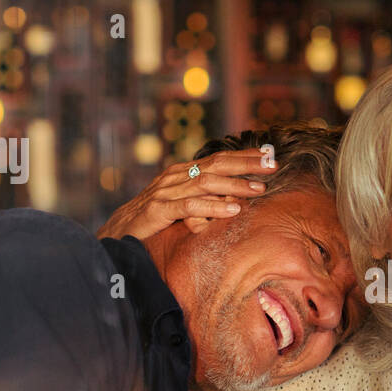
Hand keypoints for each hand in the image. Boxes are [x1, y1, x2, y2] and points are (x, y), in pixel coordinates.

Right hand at [96, 148, 272, 240]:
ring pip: (206, 182)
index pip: (218, 159)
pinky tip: (232, 210)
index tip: (270, 155)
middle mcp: (175, 177)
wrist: (118, 234)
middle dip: (246, 163)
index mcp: (182, 172)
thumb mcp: (183, 207)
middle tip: (273, 165)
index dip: (244, 156)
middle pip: (216, 164)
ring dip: (235, 185)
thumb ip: (204, 200)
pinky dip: (213, 207)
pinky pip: (190, 207)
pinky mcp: (158, 210)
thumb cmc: (154, 222)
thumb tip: (237, 201)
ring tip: (258, 189)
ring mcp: (165, 191)